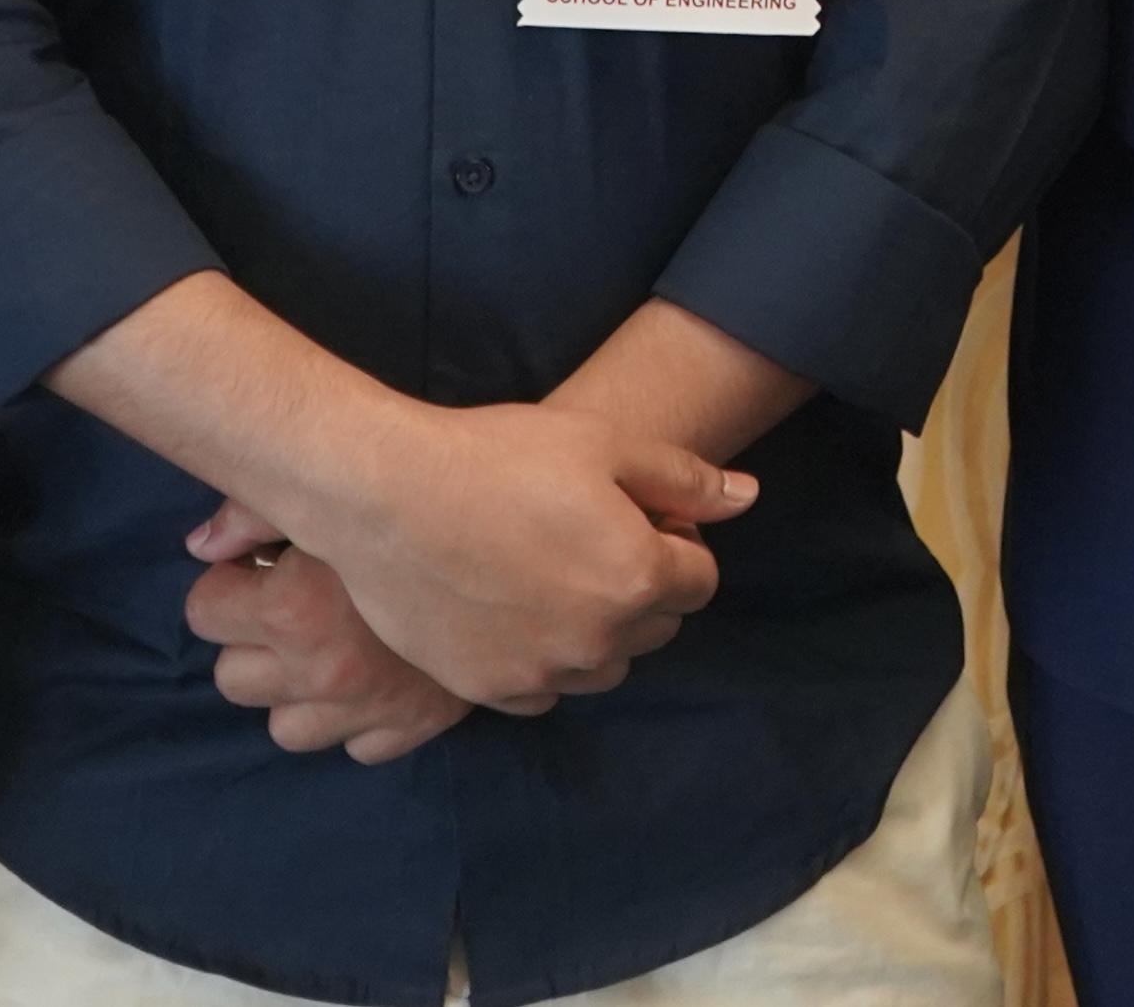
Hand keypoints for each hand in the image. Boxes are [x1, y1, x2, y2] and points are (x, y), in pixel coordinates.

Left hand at [184, 501, 477, 762]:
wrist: (516, 552)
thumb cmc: (410, 508)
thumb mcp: (327, 493)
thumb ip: (251, 509)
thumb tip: (200, 545)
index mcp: (291, 610)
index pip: (203, 612)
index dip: (229, 585)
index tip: (261, 570)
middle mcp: (317, 671)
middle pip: (233, 678)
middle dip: (254, 642)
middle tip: (293, 609)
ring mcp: (361, 712)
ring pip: (284, 728)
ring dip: (299, 692)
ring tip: (331, 647)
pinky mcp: (407, 732)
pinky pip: (357, 748)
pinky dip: (360, 720)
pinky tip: (379, 676)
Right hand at [284, 401, 751, 715]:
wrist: (386, 494)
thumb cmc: (497, 456)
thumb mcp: (604, 443)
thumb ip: (685, 479)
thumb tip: (747, 499)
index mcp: (639, 577)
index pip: (700, 579)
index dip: (675, 540)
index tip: (634, 513)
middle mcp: (599, 638)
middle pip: (657, 626)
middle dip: (643, 587)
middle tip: (590, 538)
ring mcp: (542, 672)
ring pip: (604, 664)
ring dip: (598, 628)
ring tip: (552, 572)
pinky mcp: (489, 690)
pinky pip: (546, 689)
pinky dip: (545, 659)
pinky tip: (514, 609)